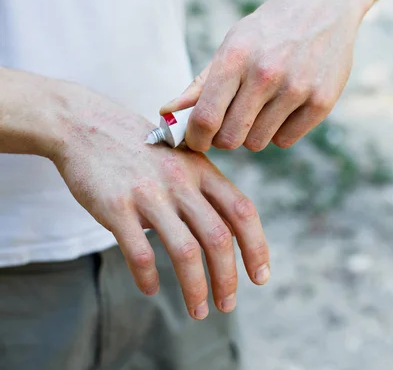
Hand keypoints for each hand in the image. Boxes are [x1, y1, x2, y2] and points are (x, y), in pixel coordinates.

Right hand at [50, 85, 269, 319]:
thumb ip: (208, 193)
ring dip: (195, 288)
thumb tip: (230, 237)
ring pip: (184, 251)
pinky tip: (150, 290)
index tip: (261, 276)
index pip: (242, 212)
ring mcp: (149, 195)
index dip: (257, 247)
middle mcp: (181, 183)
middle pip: (218, 238)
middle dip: (228, 278)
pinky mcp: (116, 207)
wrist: (89, 126)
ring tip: (199, 310)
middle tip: (227, 305)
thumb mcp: (185, 161)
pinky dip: (148, 277)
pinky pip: (139, 252)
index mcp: (203, 172)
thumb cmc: (143, 151)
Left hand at [160, 0, 370, 151]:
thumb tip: (166, 113)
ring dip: (254, 133)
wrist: (323, 7)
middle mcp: (266, 74)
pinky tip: (284, 109)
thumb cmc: (268, 31)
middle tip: (230, 124)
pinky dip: (280, 131)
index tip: (197, 140)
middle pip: (230, 139)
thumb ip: (200, 84)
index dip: (196, 138)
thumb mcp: (231, 46)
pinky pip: (285, 140)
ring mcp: (297, 89)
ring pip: (258, 143)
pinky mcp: (321, 102)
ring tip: (261, 109)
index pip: (206, 118)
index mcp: (235, 58)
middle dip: (224, 137)